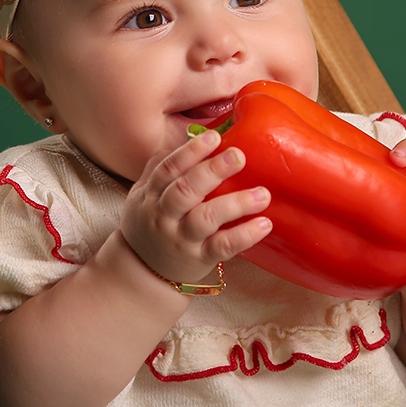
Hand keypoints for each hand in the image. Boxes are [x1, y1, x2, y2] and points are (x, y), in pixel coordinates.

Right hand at [121, 130, 272, 284]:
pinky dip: (244, 236)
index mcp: (152, 195)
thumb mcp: (143, 195)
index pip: (168, 169)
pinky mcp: (199, 259)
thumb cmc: (148, 224)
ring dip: (235, 204)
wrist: (140, 272)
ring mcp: (182, 239)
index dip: (190, 152)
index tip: (214, 137)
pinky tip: (264, 224)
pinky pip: (222, 247)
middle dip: (211, 171)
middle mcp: (164, 216)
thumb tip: (189, 135)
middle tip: (239, 155)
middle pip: (185, 191)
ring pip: (206, 219)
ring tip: (263, 194)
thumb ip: (161, 167)